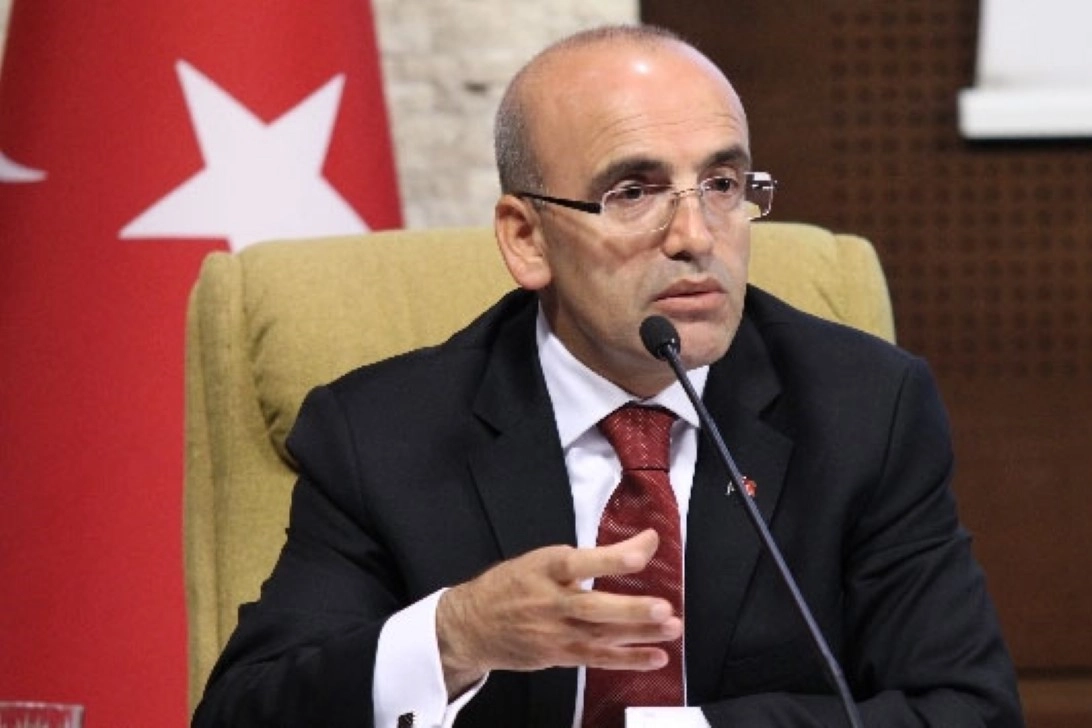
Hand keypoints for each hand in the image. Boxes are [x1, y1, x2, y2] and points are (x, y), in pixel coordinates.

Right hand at [435, 529, 682, 696]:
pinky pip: (597, 658)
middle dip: (630, 610)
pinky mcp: (559, 655)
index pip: (580, 561)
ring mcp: (554, 633)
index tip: (643, 550)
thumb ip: (583, 558)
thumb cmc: (510, 586)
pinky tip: (656, 657)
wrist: (471, 626)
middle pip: (592, 607)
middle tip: (664, 608)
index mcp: (543, 568)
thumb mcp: (538, 560)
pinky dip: (628, 659)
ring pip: (600, 635)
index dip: (612, 557)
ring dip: (639, 634)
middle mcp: (549, 602)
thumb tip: (638, 546)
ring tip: (672, 628)